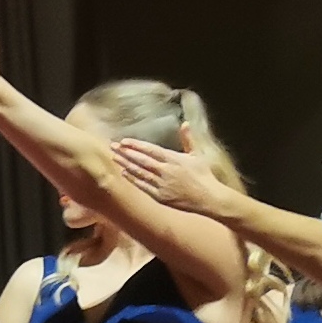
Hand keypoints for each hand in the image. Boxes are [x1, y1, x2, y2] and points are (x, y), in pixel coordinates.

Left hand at [111, 137, 242, 216]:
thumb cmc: (204, 176)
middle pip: (141, 160)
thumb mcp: (197, 155)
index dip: (135, 145)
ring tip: (114, 158)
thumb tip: (185, 123)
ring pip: (139, 172)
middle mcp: (165, 170)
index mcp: (173, 159)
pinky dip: (133, 179)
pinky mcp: (160, 197)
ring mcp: (162, 184)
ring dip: (125, 165)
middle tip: (112, 147)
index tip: (123, 141)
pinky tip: (124, 174)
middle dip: (125, 153)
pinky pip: (143, 186)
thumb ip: (188, 139)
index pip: (150, 149)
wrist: (209, 199)